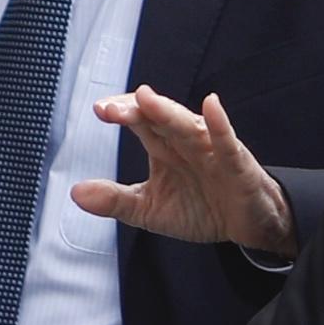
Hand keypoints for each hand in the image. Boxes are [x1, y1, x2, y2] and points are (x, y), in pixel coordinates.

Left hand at [71, 87, 296, 258]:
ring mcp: (212, 149)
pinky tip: (211, 105)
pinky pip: (228, 142)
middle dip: (137, 110)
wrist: (247, 227)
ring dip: (168, 112)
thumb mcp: (151, 209)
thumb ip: (116, 200)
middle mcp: (185, 141)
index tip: (100, 110)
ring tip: (146, 98)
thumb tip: (76, 192)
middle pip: (159, 118)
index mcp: (163, 147)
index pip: (140, 121)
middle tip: (112, 108)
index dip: (122, 112)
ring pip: (188, 126)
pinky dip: (220, 124)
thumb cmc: (201, 208)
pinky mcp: (237, 164)